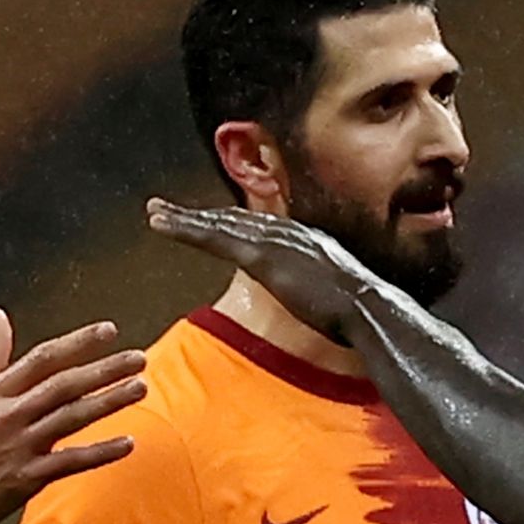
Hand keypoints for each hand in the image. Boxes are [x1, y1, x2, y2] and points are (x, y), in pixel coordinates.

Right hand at [0, 311, 147, 523]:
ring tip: (140, 388)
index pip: (43, 358)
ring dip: (109, 402)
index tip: (109, 331)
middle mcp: (10, 413)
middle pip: (65, 384)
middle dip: (104, 369)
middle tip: (139, 358)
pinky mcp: (26, 477)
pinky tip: (127, 443)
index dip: (78, 342)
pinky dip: (100, 452)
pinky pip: (70, 462)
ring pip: (72, 417)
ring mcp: (19, 445)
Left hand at [143, 197, 393, 341]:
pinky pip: (214, 239)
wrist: (369, 311)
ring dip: (183, 218)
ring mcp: (275, 241)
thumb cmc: (362, 314)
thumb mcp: (341, 296)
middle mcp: (289, 231)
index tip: (209, 221)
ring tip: (154, 212)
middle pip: (234, 218)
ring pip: (218, 223)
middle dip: (200, 214)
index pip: (260, 226)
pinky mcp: (261, 256)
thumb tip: (331, 305)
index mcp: (307, 240)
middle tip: (166, 208)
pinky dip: (186, 229)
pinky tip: (162, 225)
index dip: (229, 222)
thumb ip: (327, 290)